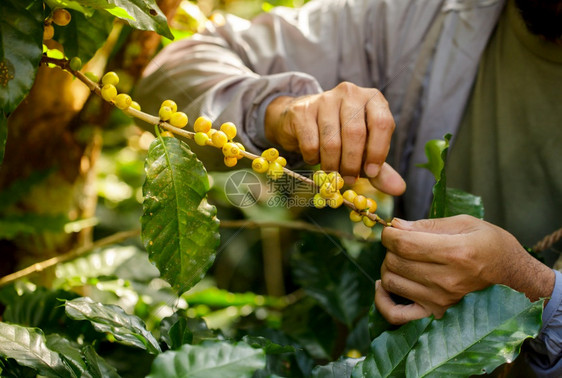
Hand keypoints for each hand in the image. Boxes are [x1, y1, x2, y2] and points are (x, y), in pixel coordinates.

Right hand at [264, 82, 405, 195]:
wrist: (304, 121)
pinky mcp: (303, 110)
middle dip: (352, 163)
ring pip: (332, 141)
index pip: (382, 123)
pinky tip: (315, 159)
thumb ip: (381, 170)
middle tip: (349, 179)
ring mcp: (325, 99)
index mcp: (373, 99)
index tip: (372, 172)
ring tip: (333, 174)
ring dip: (332, 165)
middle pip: (355, 134)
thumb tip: (398, 188)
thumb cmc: (341, 136)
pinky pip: (311, 143)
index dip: (378, 152)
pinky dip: (313, 159)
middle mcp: (351, 93)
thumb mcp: (365, 151)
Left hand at [375, 215, 554, 324]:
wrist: (516, 280)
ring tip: (400, 261)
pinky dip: (382, 300)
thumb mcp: (466, 224)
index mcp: (455, 252)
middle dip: (391, 248)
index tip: (391, 230)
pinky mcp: (435, 315)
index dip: (389, 234)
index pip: (403, 244)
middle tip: (402, 243)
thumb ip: (428, 225)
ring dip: (388, 268)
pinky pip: (396, 315)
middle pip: (395, 262)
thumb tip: (396, 225)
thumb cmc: (492, 246)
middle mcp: (446, 280)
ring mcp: (440, 301)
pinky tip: (384, 286)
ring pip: (391, 282)